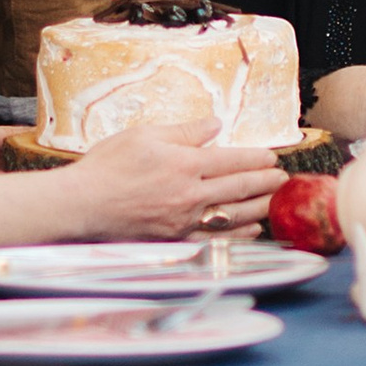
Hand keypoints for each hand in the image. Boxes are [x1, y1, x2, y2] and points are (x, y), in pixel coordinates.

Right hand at [51, 128, 286, 239]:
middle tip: (282, 178)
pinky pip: (215, 238)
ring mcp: (183, 221)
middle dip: (265, 182)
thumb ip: (185, 131)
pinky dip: (236, 234)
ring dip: (258, 208)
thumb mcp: (145, 135)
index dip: (256, 158)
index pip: (232, 160)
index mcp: (185, 164)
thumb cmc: (108, 166)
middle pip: (239, 188)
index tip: (272, 156)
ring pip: (233, 215)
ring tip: (274, 202)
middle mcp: (190, 194)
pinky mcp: (175, 240)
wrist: (82, 205)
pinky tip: (249, 230)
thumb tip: (215, 125)